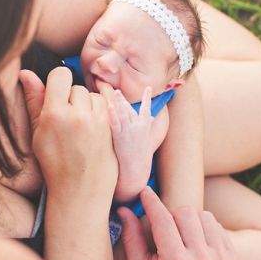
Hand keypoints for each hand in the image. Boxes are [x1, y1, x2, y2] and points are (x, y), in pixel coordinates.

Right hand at [18, 67, 117, 200]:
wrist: (80, 190)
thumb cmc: (55, 164)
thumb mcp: (38, 133)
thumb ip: (34, 100)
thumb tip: (24, 72)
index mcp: (54, 114)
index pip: (60, 75)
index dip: (57, 82)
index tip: (56, 95)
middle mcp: (78, 115)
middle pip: (77, 87)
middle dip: (72, 99)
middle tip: (67, 120)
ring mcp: (98, 121)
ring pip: (94, 95)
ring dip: (88, 105)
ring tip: (81, 125)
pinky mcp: (113, 127)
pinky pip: (108, 105)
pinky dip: (101, 112)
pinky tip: (94, 126)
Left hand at [108, 87, 154, 201]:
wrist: (135, 171)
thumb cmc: (140, 155)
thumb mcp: (148, 139)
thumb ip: (150, 126)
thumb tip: (152, 117)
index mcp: (145, 126)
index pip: (146, 108)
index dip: (148, 97)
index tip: (149, 88)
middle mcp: (138, 127)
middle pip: (130, 108)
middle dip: (123, 98)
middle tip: (116, 89)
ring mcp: (129, 132)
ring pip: (123, 113)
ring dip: (118, 102)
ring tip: (114, 92)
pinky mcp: (119, 138)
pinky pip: (115, 124)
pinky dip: (112, 115)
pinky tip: (108, 107)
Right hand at [116, 187, 238, 259]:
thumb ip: (131, 238)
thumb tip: (124, 210)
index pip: (163, 220)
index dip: (152, 202)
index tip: (146, 192)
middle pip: (186, 212)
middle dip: (172, 215)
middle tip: (165, 227)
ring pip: (204, 215)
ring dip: (190, 220)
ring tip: (182, 236)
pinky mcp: (233, 259)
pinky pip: (217, 226)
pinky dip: (204, 230)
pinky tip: (196, 244)